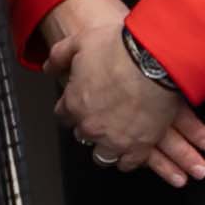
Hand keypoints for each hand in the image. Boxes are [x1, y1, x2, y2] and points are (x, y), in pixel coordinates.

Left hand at [40, 0, 204, 178]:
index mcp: (75, 103)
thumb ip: (59, 56)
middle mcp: (91, 126)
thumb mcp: (80, 41)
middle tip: (105, 113)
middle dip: (91, 125)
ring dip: (107, 147)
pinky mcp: (139, 147)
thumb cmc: (121, 49)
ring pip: (103, 155)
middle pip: (83, 135)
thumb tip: (49, 67)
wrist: (155, 60)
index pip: (64, 115)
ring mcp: (115, 140)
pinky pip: (129, 163)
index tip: (82, 102)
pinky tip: (134, 149)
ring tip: (117, 137)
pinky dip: (130, 158)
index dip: (73, 107)